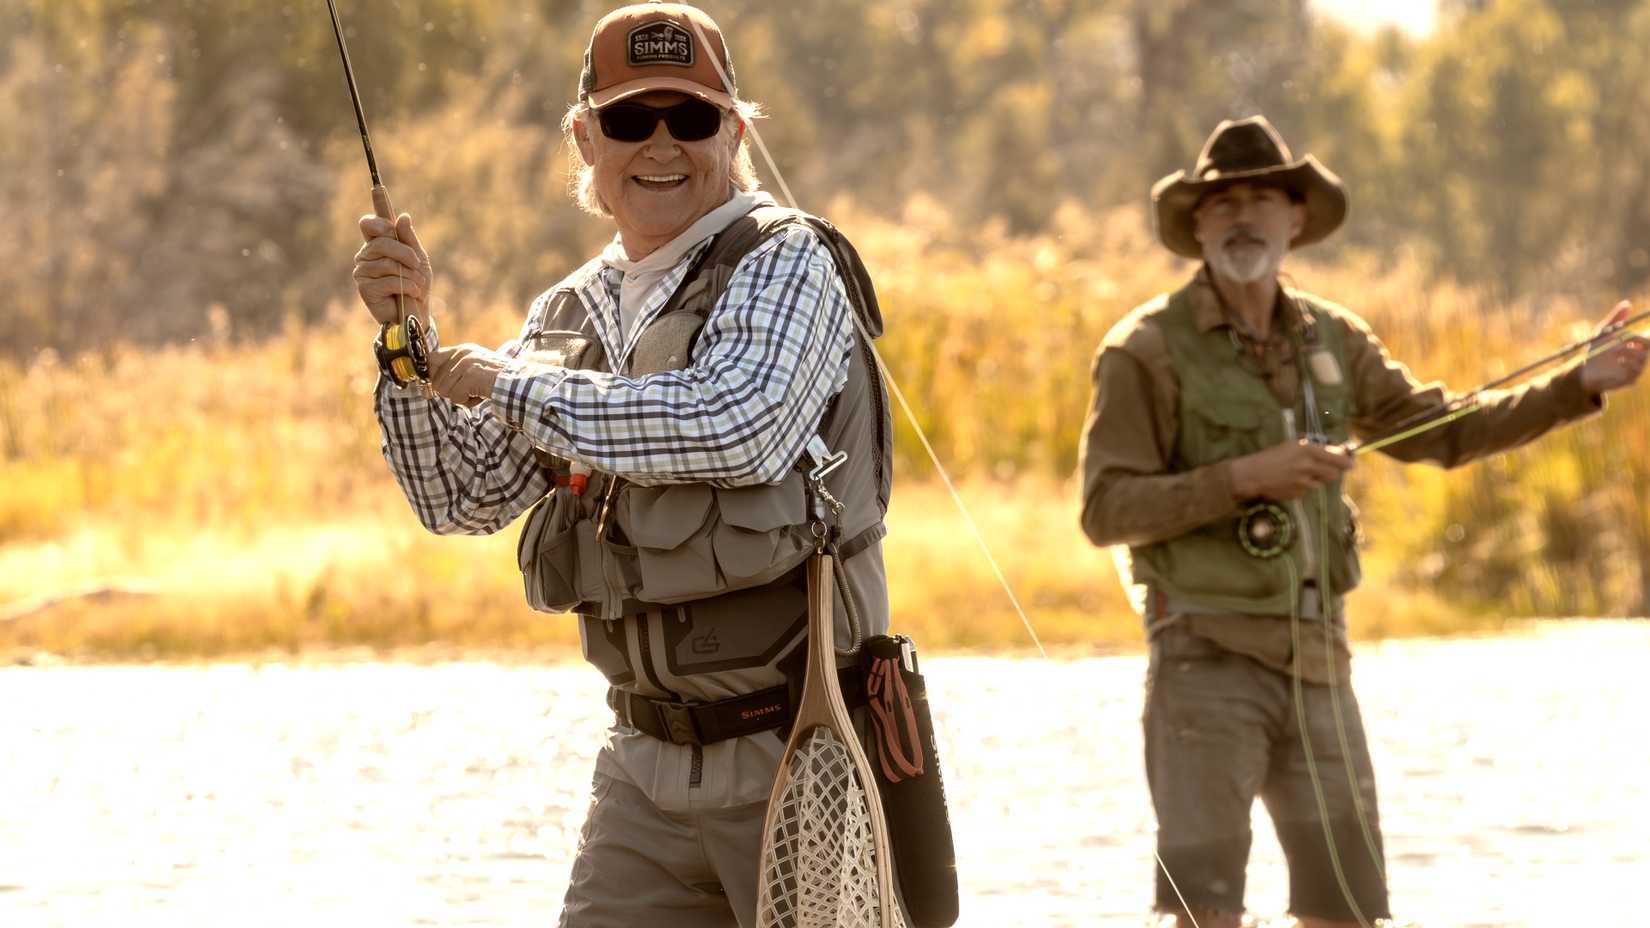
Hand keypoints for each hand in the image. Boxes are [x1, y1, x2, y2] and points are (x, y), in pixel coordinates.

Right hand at [354, 212, 432, 325]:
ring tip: (415, 284)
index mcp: (379, 244)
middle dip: (405, 252)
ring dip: (408, 273)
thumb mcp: (419, 260)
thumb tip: (402, 216)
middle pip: (382, 240)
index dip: (376, 207)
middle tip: (417, 264)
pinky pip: (387, 279)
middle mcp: (367, 255)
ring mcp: (363, 271)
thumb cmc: (416, 286)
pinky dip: (405, 285)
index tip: (378, 189)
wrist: (416, 314)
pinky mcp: (364, 288)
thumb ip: (409, 239)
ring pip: (387, 261)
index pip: (372, 223)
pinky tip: (410, 293)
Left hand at [428, 343, 509, 406]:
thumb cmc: (497, 380)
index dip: (429, 375)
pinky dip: (468, 403)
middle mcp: (461, 354)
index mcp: (461, 350)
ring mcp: (465, 364)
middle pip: (436, 381)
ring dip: (461, 398)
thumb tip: (431, 383)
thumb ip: (454, 370)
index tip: (431, 385)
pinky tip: (480, 396)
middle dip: (451, 391)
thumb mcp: (474, 368)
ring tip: (477, 392)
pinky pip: (455, 397)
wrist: (518, 383)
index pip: (430, 359)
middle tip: (468, 390)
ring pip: (445, 391)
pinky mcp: (469, 376)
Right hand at [1229, 439, 1353, 501]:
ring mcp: (1304, 482)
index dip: (1347, 461)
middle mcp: (1309, 466)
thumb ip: (1314, 449)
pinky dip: (1302, 487)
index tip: (1350, 462)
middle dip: (1332, 472)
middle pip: (1334, 474)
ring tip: (1300, 475)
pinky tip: (1290, 482)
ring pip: (1320, 483)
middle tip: (1326, 469)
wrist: (1253, 474)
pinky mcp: (1298, 494)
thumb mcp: (1293, 446)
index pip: (1339, 458)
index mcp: (1309, 450)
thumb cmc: (1271, 456)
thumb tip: (1334, 453)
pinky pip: (1307, 491)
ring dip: (1315, 480)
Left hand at [1579, 300, 1648, 395]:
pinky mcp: (1631, 379)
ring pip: (1642, 357)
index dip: (1648, 332)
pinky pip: (1635, 370)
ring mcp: (1637, 368)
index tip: (1632, 331)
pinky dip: (1626, 362)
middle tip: (1622, 336)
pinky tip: (1617, 361)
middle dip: (1637, 338)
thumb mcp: (1603, 332)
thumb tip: (1628, 303)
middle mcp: (1641, 355)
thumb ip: (1616, 319)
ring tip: (1612, 350)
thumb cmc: (1595, 350)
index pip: (1649, 335)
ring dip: (1626, 350)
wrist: (1584, 371)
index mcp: (1636, 343)